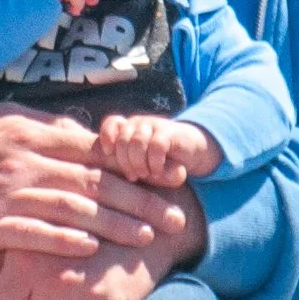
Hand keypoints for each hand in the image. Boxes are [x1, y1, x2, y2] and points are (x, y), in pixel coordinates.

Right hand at [0, 104, 171, 264]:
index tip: (167, 177)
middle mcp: (22, 156)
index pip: (94, 145)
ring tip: (148, 238)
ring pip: (74, 206)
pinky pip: (34, 234)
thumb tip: (85, 132)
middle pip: (95, 178)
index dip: (135, 162)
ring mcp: (4, 191)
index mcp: (27, 129)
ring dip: (116, 224)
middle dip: (141, 199)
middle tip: (177, 216)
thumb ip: (41, 130)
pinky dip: (64, 241)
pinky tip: (91, 251)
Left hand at [94, 112, 220, 187]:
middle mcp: (140, 123)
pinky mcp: (169, 133)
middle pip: (122, 140)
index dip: (107, 137)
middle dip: (126, 162)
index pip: (112, 123)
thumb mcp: (141, 161)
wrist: (192, 150)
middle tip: (134, 176)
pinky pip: (156, 146)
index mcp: (129, 127)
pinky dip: (155, 162)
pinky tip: (158, 171)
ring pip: (137, 142)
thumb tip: (106, 174)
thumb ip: (125, 161)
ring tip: (147, 174)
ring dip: (139, 163)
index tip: (108, 153)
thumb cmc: (162, 159)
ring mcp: (154, 125)